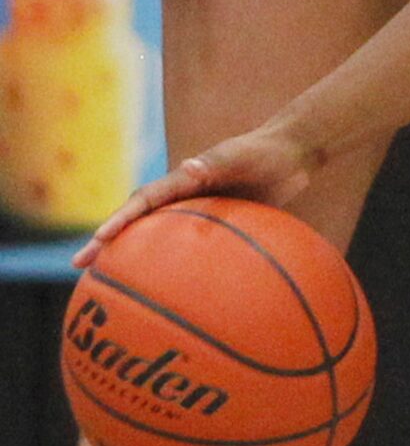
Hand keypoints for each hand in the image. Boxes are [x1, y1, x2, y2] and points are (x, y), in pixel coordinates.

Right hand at [72, 125, 317, 266]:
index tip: (99, 239)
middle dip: (108, 241)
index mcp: (181, 180)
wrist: (292, 155)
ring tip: (109, 283)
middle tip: (81, 266)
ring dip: (134, 256)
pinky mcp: (215, 224)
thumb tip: (189, 167)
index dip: (119, 220)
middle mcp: (182, 196)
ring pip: (157, 237)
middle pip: (138, 222)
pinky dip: (176, 265)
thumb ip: (217, 162)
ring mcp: (196, 212)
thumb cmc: (266, 153)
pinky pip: (189, 247)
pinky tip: (175, 293)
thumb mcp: (241, 157)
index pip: (142, 201)